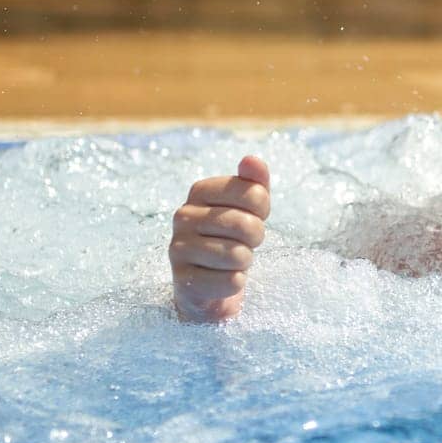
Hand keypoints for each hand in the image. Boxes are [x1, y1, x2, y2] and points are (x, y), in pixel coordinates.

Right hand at [169, 156, 270, 321]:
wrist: (209, 280)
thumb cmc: (232, 235)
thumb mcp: (248, 206)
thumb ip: (254, 182)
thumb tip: (252, 159)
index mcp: (200, 190)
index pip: (254, 193)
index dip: (262, 209)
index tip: (252, 215)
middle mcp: (183, 215)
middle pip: (246, 225)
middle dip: (255, 237)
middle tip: (244, 242)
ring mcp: (178, 248)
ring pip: (237, 255)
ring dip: (244, 262)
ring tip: (232, 260)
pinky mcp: (183, 280)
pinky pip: (230, 281)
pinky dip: (235, 283)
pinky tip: (222, 278)